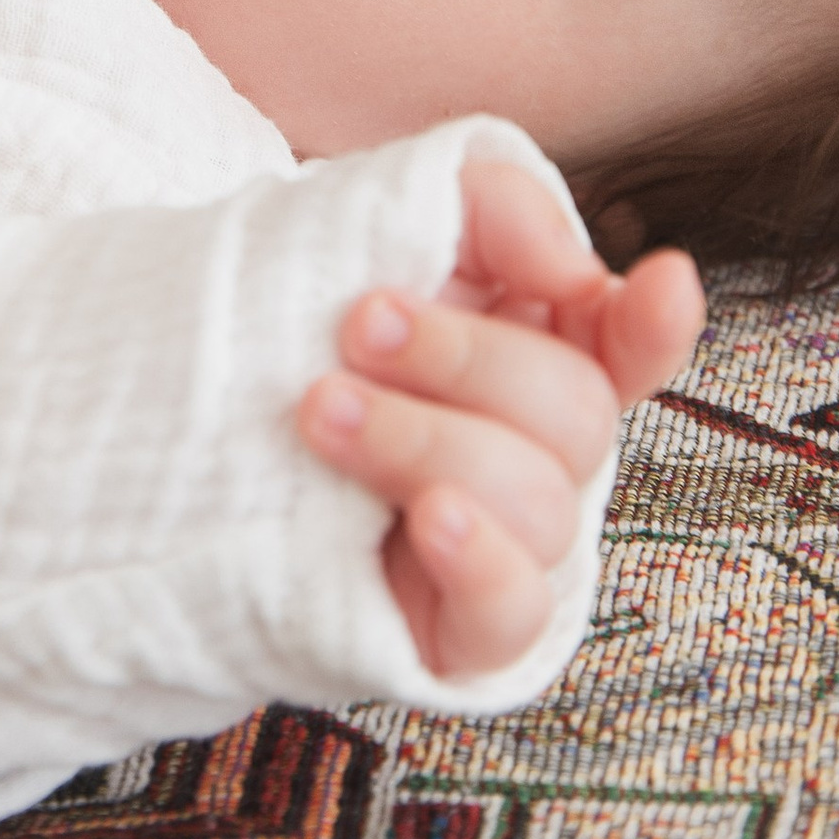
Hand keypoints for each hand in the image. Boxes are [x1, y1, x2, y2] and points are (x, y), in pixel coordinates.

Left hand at [298, 157, 704, 680]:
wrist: (177, 435)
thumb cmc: (301, 324)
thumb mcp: (386, 227)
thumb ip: (493, 209)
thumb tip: (574, 268)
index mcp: (539, 356)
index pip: (633, 344)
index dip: (659, 323)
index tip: (661, 281)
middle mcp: (542, 456)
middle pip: (577, 410)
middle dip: (465, 357)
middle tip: (355, 324)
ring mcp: (509, 548)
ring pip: (539, 501)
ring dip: (424, 440)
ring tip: (318, 409)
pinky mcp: (460, 629)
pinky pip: (515, 614)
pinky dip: (482, 559)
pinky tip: (426, 520)